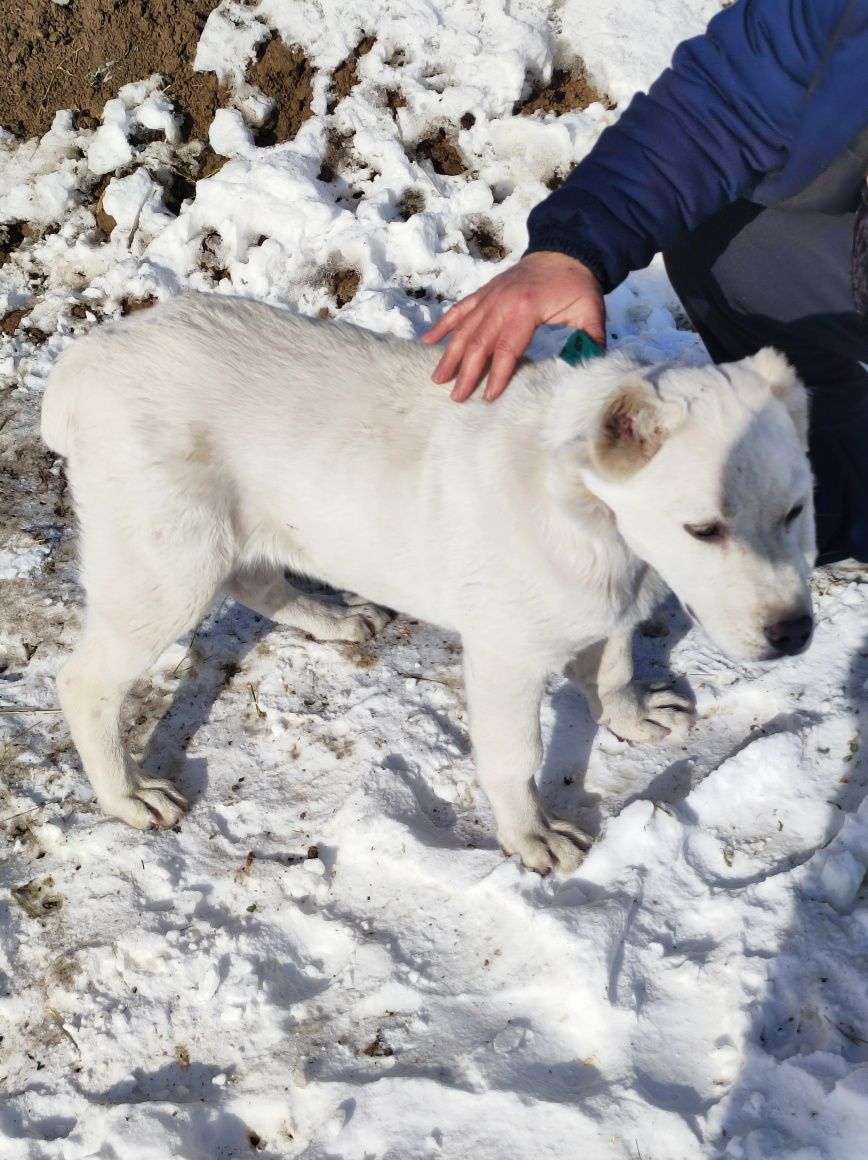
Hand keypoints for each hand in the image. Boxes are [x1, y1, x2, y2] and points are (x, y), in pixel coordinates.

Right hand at [422, 251, 605, 401]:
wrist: (565, 249)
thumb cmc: (577, 284)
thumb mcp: (591, 310)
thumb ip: (589, 339)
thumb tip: (589, 366)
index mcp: (526, 307)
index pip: (507, 347)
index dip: (497, 373)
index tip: (489, 396)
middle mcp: (502, 301)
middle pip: (479, 341)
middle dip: (466, 371)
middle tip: (457, 397)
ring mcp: (490, 296)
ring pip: (465, 328)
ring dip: (450, 354)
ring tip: (438, 378)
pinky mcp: (484, 293)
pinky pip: (459, 310)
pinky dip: (443, 325)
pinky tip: (428, 342)